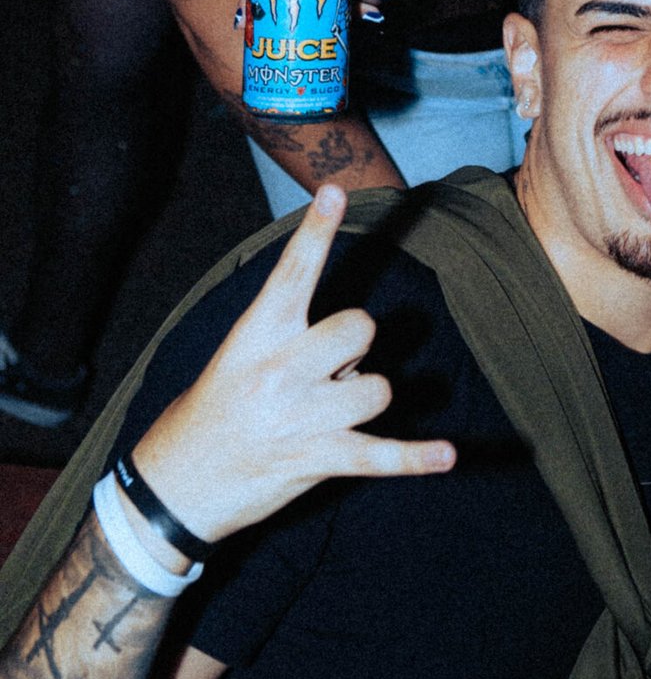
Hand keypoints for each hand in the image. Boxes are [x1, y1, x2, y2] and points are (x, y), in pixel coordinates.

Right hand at [133, 185, 453, 547]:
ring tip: (329, 413)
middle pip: (360, 327)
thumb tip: (356, 335)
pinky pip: (380, 455)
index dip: (315, 231)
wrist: (176, 487)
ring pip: (378, 388)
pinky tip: (447, 455)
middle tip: (324, 370)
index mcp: (257, 335)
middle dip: (354, 346)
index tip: (333, 191)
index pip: (292, 272)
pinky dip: (415, 458)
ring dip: (364, 398)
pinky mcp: (319, 460)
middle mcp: (280, 371)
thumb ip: (294, 333)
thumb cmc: (214, 409)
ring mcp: (301, 417)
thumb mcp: (238, 355)